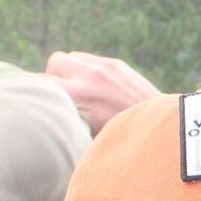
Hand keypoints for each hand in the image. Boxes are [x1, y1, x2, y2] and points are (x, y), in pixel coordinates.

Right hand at [45, 52, 161, 132]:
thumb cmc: (121, 144)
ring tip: (77, 90)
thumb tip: (49, 122)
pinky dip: (87, 69)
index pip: (40, 83)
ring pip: (72, 57)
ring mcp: (104, 67)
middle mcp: (87, 77)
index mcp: (76, 97)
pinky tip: (95, 87)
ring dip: (70, 70)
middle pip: (54, 63)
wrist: (162, 131)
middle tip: (61, 96)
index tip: (40, 103)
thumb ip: (67, 124)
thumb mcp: (88, 139)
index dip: (38, 93)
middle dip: (53, 77)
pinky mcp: (117, 65)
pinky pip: (90, 59)